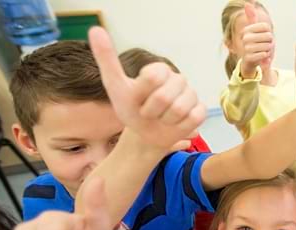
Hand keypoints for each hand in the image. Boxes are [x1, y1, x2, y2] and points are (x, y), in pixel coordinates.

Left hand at [88, 27, 205, 150]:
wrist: (144, 134)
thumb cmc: (131, 108)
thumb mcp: (114, 85)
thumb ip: (106, 58)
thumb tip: (95, 29)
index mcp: (160, 69)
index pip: (152, 77)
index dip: (141, 94)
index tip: (137, 98)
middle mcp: (178, 79)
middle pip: (164, 96)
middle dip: (150, 111)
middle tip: (147, 112)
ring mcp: (191, 94)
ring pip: (179, 109)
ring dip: (164, 120)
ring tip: (161, 119)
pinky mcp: (200, 111)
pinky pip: (193, 118)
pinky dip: (179, 126)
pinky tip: (174, 124)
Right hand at [240, 3, 273, 78]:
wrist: (249, 62)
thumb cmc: (255, 44)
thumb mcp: (254, 30)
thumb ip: (252, 17)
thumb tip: (247, 3)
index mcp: (247, 29)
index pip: (266, 27)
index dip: (269, 33)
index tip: (265, 37)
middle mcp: (245, 38)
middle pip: (268, 36)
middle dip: (270, 42)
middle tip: (266, 46)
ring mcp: (246, 48)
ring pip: (267, 46)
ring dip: (269, 50)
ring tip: (264, 51)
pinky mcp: (248, 58)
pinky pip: (264, 54)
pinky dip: (266, 56)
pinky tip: (262, 57)